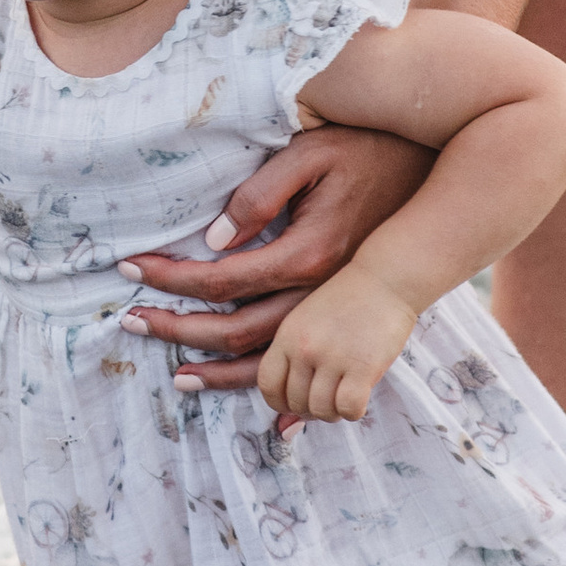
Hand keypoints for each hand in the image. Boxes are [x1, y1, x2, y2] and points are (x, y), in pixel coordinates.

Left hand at [118, 125, 431, 388]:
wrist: (435, 174)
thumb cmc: (366, 152)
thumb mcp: (309, 155)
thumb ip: (258, 196)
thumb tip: (215, 242)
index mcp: (306, 252)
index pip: (220, 279)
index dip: (170, 279)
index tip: (130, 270)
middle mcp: (319, 294)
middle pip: (236, 330)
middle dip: (178, 329)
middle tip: (132, 322)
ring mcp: (335, 311)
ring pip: (269, 361)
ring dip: (219, 372)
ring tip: (177, 378)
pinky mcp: (345, 316)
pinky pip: (308, 368)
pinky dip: (281, 394)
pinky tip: (265, 413)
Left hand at [258, 262, 418, 427]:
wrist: (385, 279)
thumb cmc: (347, 301)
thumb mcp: (307, 320)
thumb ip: (294, 356)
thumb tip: (286, 422)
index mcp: (287, 335)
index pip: (268, 384)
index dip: (279, 402)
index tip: (294, 402)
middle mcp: (304, 348)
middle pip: (295, 402)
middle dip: (310, 409)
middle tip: (327, 399)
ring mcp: (332, 358)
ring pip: (321, 410)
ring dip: (333, 412)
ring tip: (343, 397)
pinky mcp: (362, 367)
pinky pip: (348, 408)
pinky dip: (353, 411)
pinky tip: (360, 398)